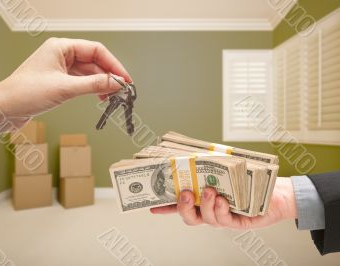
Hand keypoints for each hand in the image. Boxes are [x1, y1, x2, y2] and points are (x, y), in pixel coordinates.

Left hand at [0, 38, 131, 137]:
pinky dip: (92, 89)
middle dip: (108, 75)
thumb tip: (116, 83)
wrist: (4, 109)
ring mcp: (60, 68)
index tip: (124, 79)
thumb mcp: (64, 89)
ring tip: (111, 96)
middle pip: (94, 61)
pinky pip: (81, 82)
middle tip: (121, 89)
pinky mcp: (58, 81)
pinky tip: (99, 97)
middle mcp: (61, 55)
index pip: (95, 50)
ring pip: (88, 73)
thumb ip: (93, 85)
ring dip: (101, 84)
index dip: (113, 64)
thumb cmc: (25, 93)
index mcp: (61, 47)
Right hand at [151, 177, 296, 229]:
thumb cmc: (248, 179)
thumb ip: (210, 165)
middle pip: (188, 216)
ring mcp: (221, 217)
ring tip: (209, 191)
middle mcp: (209, 210)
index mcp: (202, 199)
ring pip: (205, 218)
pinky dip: (221, 209)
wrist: (274, 192)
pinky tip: (222, 200)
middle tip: (184, 193)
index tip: (152, 205)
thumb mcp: (226, 169)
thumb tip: (194, 153)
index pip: (180, 204)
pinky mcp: (236, 222)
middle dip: (182, 206)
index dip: (165, 207)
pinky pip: (224, 219)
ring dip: (204, 204)